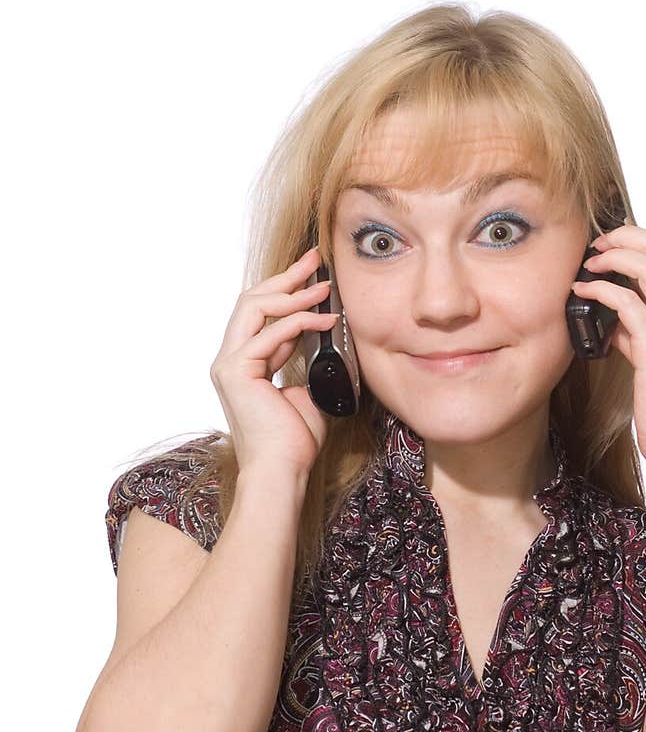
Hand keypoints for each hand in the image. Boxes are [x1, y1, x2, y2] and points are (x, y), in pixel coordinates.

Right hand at [209, 245, 341, 476]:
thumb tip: (330, 346)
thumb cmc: (294, 441)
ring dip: (293, 293)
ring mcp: (229, 364)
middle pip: (252, 300)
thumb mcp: (308, 393)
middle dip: (286, 277)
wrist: (283, 471)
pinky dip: (299, 321)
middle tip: (316, 260)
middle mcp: (230, 359)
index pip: (261, 313)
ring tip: (324, 287)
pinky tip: (324, 320)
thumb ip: (309, 366)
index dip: (287, 290)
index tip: (314, 274)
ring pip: (254, 307)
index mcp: (245, 363)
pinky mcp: (236, 371)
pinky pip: (269, 333)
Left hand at [571, 224, 645, 472]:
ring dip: (612, 255)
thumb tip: (616, 319)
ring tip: (587, 262)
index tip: (612, 250)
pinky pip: (627, 302)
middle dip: (628, 235)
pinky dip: (600, 290)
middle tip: (598, 242)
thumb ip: (643, 336)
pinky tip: (583, 294)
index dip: (639, 248)